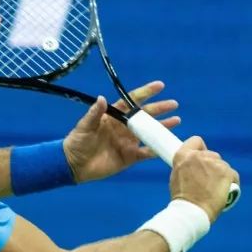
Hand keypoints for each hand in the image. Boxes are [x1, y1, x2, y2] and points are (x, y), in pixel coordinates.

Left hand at [62, 81, 179, 182]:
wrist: (74, 165)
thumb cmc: (78, 142)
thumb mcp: (85, 126)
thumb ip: (94, 113)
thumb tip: (101, 98)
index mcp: (114, 117)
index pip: (131, 102)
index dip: (145, 93)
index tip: (159, 86)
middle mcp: (124, 127)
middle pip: (144, 116)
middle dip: (159, 109)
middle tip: (173, 105)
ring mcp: (128, 142)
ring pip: (149, 133)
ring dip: (162, 127)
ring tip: (176, 121)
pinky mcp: (130, 157)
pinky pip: (146, 153)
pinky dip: (156, 149)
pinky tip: (166, 145)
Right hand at [170, 136, 239, 222]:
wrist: (192, 211)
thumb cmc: (183, 199)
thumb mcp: (176, 176)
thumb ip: (185, 166)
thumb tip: (193, 166)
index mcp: (183, 155)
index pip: (195, 141)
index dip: (200, 149)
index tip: (201, 158)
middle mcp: (199, 156)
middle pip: (211, 154)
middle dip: (211, 165)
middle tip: (208, 179)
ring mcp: (214, 163)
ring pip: (222, 165)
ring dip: (221, 174)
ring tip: (216, 188)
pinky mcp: (226, 172)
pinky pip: (232, 174)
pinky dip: (231, 182)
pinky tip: (226, 191)